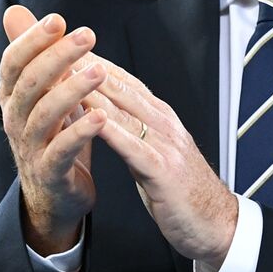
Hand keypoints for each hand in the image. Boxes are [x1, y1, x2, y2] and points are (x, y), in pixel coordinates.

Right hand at [0, 6, 108, 255]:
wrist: (55, 195)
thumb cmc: (52, 134)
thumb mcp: (42, 92)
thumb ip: (34, 54)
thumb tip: (13, 10)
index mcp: (12, 97)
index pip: (14, 61)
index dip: (33, 40)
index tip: (58, 19)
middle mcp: (15, 119)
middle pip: (29, 82)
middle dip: (57, 56)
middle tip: (88, 35)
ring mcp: (29, 147)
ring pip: (44, 113)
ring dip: (72, 90)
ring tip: (99, 71)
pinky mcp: (49, 171)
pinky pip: (62, 149)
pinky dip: (80, 132)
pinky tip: (100, 116)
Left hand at [80, 57, 238, 271]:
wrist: (218, 225)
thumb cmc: (182, 192)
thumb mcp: (152, 153)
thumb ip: (131, 132)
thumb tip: (103, 114)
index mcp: (159, 117)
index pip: (121, 80)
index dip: (91, 61)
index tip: (63, 46)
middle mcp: (163, 123)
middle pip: (119, 86)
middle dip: (85, 66)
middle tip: (54, 48)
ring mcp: (166, 144)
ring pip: (124, 109)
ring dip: (92, 90)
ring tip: (64, 74)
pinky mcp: (164, 170)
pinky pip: (133, 146)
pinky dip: (112, 131)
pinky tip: (92, 121)